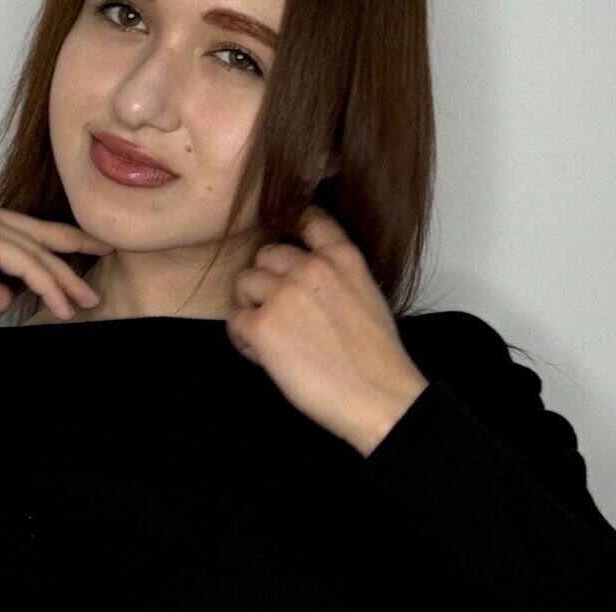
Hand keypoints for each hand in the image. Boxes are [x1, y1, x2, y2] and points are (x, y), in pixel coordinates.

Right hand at [0, 193, 113, 321]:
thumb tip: (7, 299)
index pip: (18, 231)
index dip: (50, 243)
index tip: (76, 254)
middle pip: (37, 233)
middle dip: (73, 249)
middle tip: (104, 258)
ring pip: (36, 249)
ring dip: (64, 277)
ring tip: (87, 301)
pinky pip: (24, 262)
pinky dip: (47, 283)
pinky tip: (61, 304)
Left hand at [226, 204, 429, 456]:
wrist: (380, 398)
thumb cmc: (376, 357)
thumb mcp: (366, 294)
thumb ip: (334, 274)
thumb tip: (299, 274)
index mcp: (341, 257)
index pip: (306, 217)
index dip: (289, 227)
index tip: (286, 250)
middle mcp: (311, 268)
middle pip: (265, 255)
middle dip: (267, 281)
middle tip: (281, 314)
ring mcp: (284, 294)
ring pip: (244, 283)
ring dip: (252, 308)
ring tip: (272, 337)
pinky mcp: (263, 325)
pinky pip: (234, 320)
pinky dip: (244, 339)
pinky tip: (265, 356)